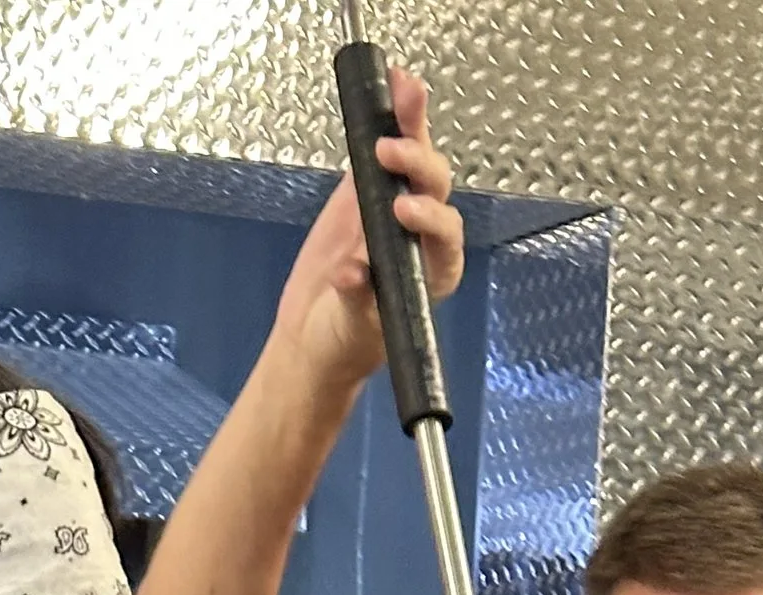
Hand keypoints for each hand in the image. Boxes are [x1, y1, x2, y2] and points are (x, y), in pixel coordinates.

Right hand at [276, 67, 463, 389]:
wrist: (316, 335)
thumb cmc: (345, 342)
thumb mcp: (353, 328)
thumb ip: (358, 300)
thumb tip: (353, 274)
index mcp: (434, 270)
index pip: (446, 236)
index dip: (430, 219)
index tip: (403, 211)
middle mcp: (424, 233)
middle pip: (435, 187)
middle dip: (418, 165)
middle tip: (389, 153)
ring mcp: (397, 206)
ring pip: (417, 160)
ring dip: (412, 125)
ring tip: (404, 89)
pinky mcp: (369, 191)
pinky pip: (385, 152)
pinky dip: (390, 119)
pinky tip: (390, 84)